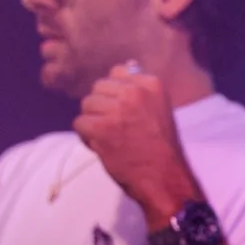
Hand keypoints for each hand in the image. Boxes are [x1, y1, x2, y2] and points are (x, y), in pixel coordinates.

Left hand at [74, 64, 199, 222]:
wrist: (165, 178)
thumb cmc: (160, 146)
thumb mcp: (159, 108)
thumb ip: (139, 89)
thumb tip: (123, 66)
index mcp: (151, 84)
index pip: (117, 73)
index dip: (116, 95)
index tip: (127, 113)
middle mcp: (134, 92)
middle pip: (98, 88)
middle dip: (102, 107)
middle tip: (117, 128)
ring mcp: (117, 109)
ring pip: (86, 104)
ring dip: (93, 122)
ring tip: (111, 138)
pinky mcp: (101, 127)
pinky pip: (79, 123)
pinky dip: (87, 138)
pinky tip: (104, 147)